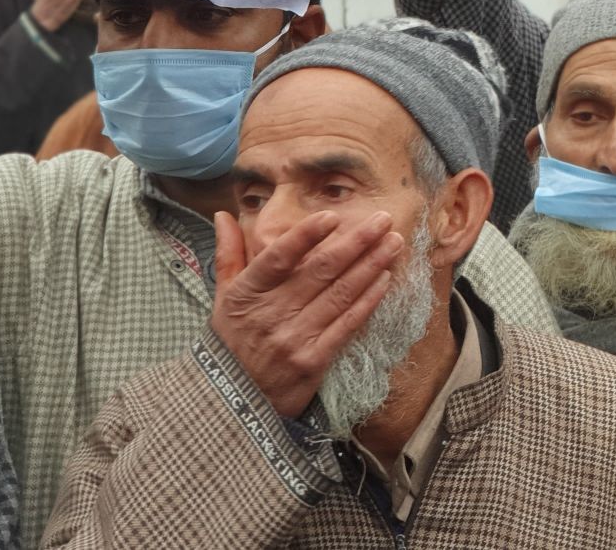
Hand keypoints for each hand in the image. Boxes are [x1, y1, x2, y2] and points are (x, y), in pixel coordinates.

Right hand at [209, 210, 405, 420]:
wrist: (232, 402)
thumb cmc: (231, 341)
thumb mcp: (222, 297)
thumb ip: (227, 254)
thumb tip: (223, 214)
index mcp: (247, 293)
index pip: (277, 258)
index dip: (305, 236)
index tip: (332, 216)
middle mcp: (271, 313)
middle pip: (320, 271)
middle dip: (356, 242)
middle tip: (383, 219)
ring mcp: (294, 338)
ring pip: (340, 294)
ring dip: (371, 265)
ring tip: (394, 243)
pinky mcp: (313, 362)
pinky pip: (347, 324)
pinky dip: (368, 300)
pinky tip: (385, 279)